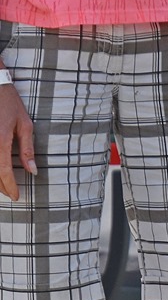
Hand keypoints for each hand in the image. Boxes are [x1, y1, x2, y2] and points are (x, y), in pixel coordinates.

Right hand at [0, 81, 35, 200]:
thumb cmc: (9, 103)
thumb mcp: (24, 125)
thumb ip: (27, 149)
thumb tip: (32, 171)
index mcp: (0, 141)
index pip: (4, 171)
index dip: (9, 186)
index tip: (16, 196)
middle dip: (0, 186)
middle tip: (10, 193)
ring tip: (3, 186)